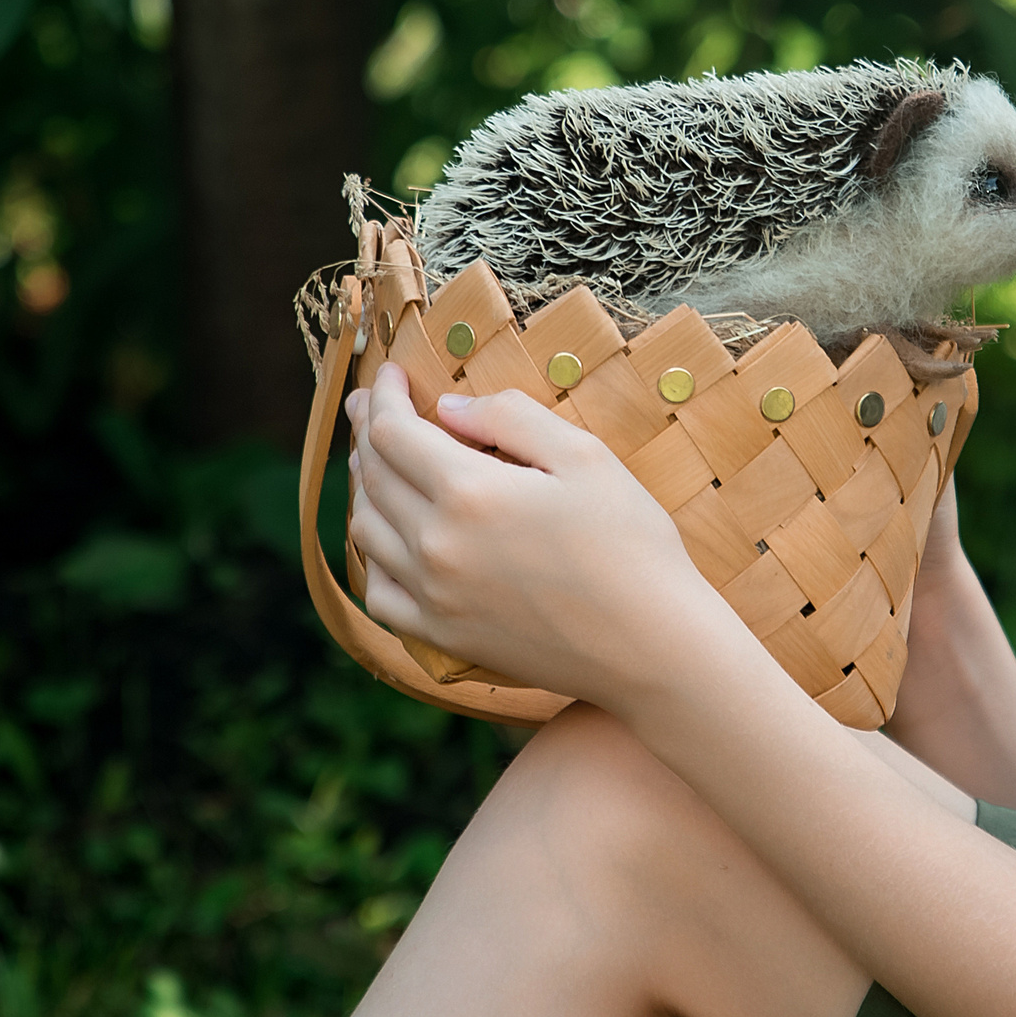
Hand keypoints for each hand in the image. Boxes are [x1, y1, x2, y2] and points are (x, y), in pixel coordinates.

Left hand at [345, 363, 736, 709]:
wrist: (651, 645)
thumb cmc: (632, 543)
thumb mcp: (587, 457)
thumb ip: (513, 419)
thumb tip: (449, 408)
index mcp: (469, 492)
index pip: (392, 431)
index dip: (382, 394)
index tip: (388, 371)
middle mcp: (436, 545)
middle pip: (373, 476)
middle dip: (366, 431)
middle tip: (369, 405)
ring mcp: (433, 596)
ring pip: (366, 531)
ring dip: (365, 489)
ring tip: (379, 465)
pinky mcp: (443, 636)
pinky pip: (380, 593)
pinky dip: (373, 558)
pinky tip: (390, 542)